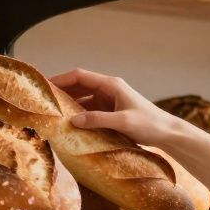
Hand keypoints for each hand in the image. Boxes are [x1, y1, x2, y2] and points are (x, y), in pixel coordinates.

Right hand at [50, 68, 179, 146]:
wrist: (167, 133)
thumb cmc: (149, 124)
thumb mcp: (123, 122)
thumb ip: (98, 120)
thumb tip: (73, 120)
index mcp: (111, 85)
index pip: (80, 76)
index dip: (61, 79)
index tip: (44, 86)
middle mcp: (109, 89)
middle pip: (79, 86)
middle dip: (61, 92)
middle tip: (43, 101)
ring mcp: (110, 100)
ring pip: (83, 99)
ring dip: (70, 105)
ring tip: (52, 113)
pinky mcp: (112, 112)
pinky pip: (90, 110)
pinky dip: (79, 114)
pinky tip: (70, 123)